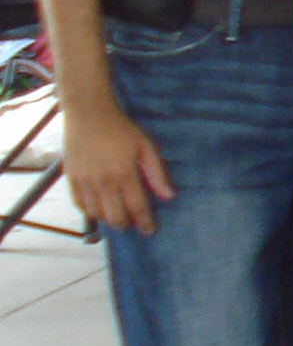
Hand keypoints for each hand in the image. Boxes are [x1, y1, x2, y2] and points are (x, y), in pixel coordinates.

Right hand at [60, 100, 172, 234]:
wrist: (88, 115)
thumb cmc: (121, 130)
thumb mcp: (145, 147)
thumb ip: (156, 173)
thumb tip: (169, 196)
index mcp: (123, 173)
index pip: (136, 207)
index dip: (145, 222)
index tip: (150, 230)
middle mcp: (102, 181)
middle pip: (114, 216)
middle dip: (126, 224)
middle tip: (134, 224)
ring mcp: (84, 181)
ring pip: (96, 214)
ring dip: (108, 220)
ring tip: (118, 218)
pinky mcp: (71, 179)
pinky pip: (79, 204)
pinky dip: (90, 212)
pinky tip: (99, 210)